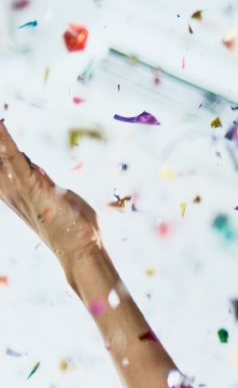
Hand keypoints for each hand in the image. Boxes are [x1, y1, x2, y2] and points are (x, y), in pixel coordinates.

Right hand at [0, 120, 97, 257]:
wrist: (80, 250)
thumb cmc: (74, 228)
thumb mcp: (56, 197)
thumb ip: (44, 183)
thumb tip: (38, 171)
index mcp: (14, 191)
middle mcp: (9, 188)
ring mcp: (17, 187)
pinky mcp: (30, 184)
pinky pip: (12, 155)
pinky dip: (4, 138)